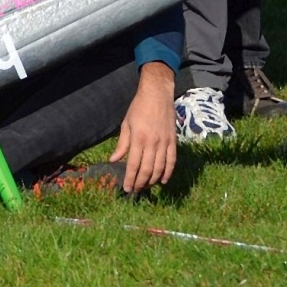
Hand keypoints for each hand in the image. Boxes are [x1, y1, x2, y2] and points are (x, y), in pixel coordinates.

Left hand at [110, 62, 176, 192]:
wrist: (157, 95)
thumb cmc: (138, 108)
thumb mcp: (126, 124)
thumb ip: (122, 144)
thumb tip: (114, 160)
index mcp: (138, 139)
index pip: (133, 164)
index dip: (130, 178)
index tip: (126, 188)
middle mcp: (152, 143)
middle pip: (147, 169)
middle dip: (140, 182)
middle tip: (135, 190)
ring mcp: (165, 143)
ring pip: (160, 167)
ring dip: (153, 180)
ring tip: (146, 187)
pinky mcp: (173, 141)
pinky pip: (172, 161)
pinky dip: (168, 172)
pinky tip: (163, 181)